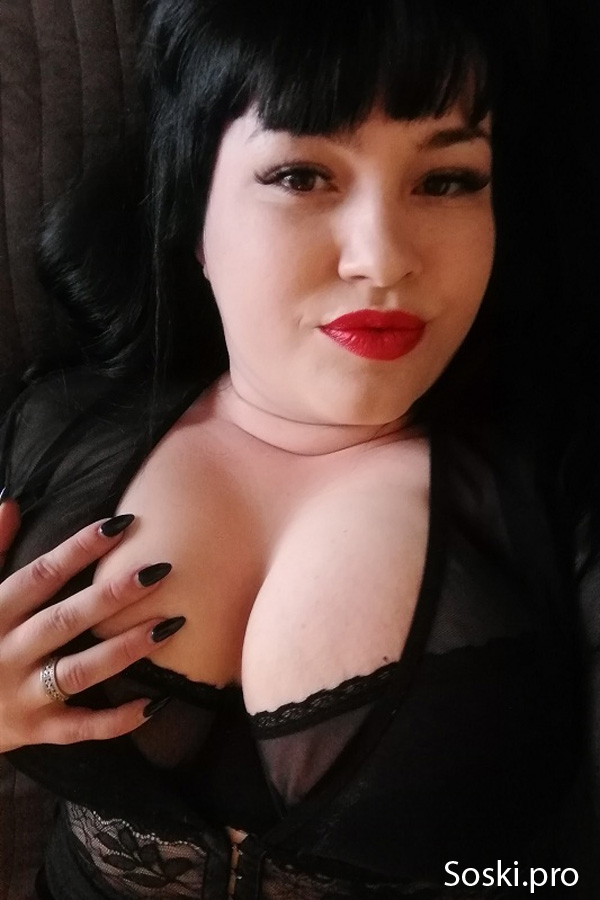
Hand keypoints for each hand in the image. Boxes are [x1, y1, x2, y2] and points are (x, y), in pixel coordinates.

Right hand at [0, 500, 180, 752]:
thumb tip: (10, 502)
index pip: (40, 575)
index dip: (78, 548)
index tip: (119, 525)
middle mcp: (8, 653)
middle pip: (66, 620)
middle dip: (113, 595)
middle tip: (159, 570)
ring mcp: (23, 695)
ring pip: (81, 671)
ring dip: (126, 649)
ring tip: (170, 626)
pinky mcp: (36, 731)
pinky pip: (81, 728)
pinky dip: (117, 720)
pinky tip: (155, 702)